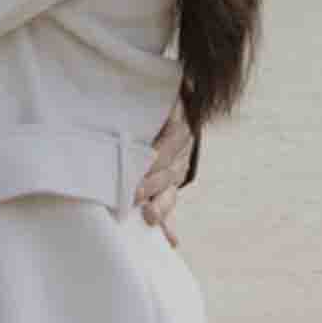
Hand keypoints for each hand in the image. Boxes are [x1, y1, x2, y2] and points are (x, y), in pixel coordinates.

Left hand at [136, 108, 195, 232]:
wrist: (171, 114)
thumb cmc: (154, 104)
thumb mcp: (165, 96)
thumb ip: (170, 96)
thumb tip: (188, 82)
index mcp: (179, 127)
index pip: (174, 140)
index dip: (160, 152)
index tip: (146, 160)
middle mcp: (179, 154)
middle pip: (169, 170)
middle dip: (151, 183)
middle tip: (133, 194)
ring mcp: (175, 173)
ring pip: (171, 192)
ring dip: (161, 206)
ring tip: (149, 217)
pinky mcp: (169, 188)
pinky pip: (169, 207)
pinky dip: (170, 225)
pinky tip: (172, 241)